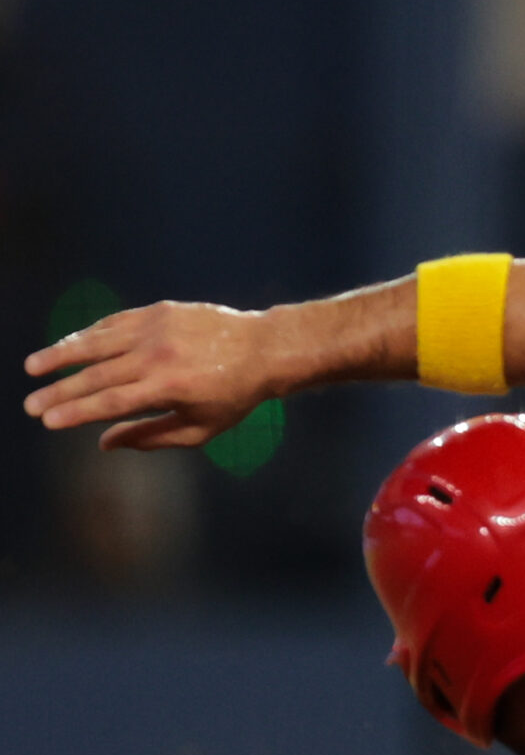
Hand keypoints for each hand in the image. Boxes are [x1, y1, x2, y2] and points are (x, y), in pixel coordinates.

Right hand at [24, 301, 279, 451]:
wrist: (264, 348)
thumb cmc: (233, 396)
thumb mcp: (201, 427)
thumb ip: (152, 436)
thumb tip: (105, 443)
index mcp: (170, 387)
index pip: (111, 402)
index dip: (77, 412)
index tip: (49, 421)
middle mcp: (159, 356)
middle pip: (97, 375)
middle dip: (59, 391)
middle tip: (30, 405)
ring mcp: (157, 329)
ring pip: (98, 341)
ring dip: (61, 354)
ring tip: (33, 367)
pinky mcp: (159, 311)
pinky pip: (115, 323)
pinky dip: (90, 334)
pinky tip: (70, 346)